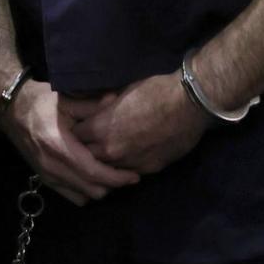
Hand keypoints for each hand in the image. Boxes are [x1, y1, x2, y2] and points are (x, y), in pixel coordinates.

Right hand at [0, 79, 139, 205]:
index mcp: (59, 147)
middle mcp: (53, 167)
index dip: (117, 178)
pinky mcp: (44, 179)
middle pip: (92, 190)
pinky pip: (71, 196)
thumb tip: (116, 99)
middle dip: (113, 185)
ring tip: (112, 175)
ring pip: (83, 196)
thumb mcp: (65, 100)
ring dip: (100, 189)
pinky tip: (93, 178)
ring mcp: (47, 176)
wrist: (11, 110)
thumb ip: (92, 105)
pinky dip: (86, 192)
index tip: (135, 175)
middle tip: (127, 173)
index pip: (94, 173)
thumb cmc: (40, 102)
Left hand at [68, 71, 208, 173]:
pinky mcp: (148, 169)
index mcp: (101, 128)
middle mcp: (111, 150)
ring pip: (106, 169)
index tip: (81, 127)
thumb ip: (104, 109)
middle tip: (91, 142)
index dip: (78, 131)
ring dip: (105, 162)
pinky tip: (127, 159)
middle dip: (86, 149)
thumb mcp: (121, 93)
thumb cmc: (154, 90)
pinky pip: (128, 173)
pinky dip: (124, 167)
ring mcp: (130, 163)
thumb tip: (95, 111)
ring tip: (108, 153)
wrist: (188, 104)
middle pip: (87, 156)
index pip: (76, 136)